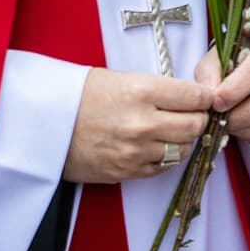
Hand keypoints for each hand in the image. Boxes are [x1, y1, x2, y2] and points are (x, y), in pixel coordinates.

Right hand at [63, 68, 211, 183]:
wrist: (44, 125)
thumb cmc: (80, 95)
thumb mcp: (120, 78)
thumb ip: (156, 89)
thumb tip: (190, 97)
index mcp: (141, 91)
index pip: (195, 96)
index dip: (204, 96)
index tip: (204, 96)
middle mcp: (143, 123)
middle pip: (196, 125)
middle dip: (199, 118)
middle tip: (192, 113)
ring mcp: (136, 151)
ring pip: (184, 149)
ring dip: (183, 140)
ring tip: (171, 130)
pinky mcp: (128, 172)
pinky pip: (164, 167)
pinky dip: (165, 157)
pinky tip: (155, 145)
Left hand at [193, 25, 249, 146]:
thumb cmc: (247, 48)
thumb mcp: (225, 48)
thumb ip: (212, 69)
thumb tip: (209, 96)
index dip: (235, 90)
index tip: (216, 101)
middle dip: (241, 116)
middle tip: (221, 118)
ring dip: (248, 128)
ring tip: (229, 124)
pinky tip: (244, 127)